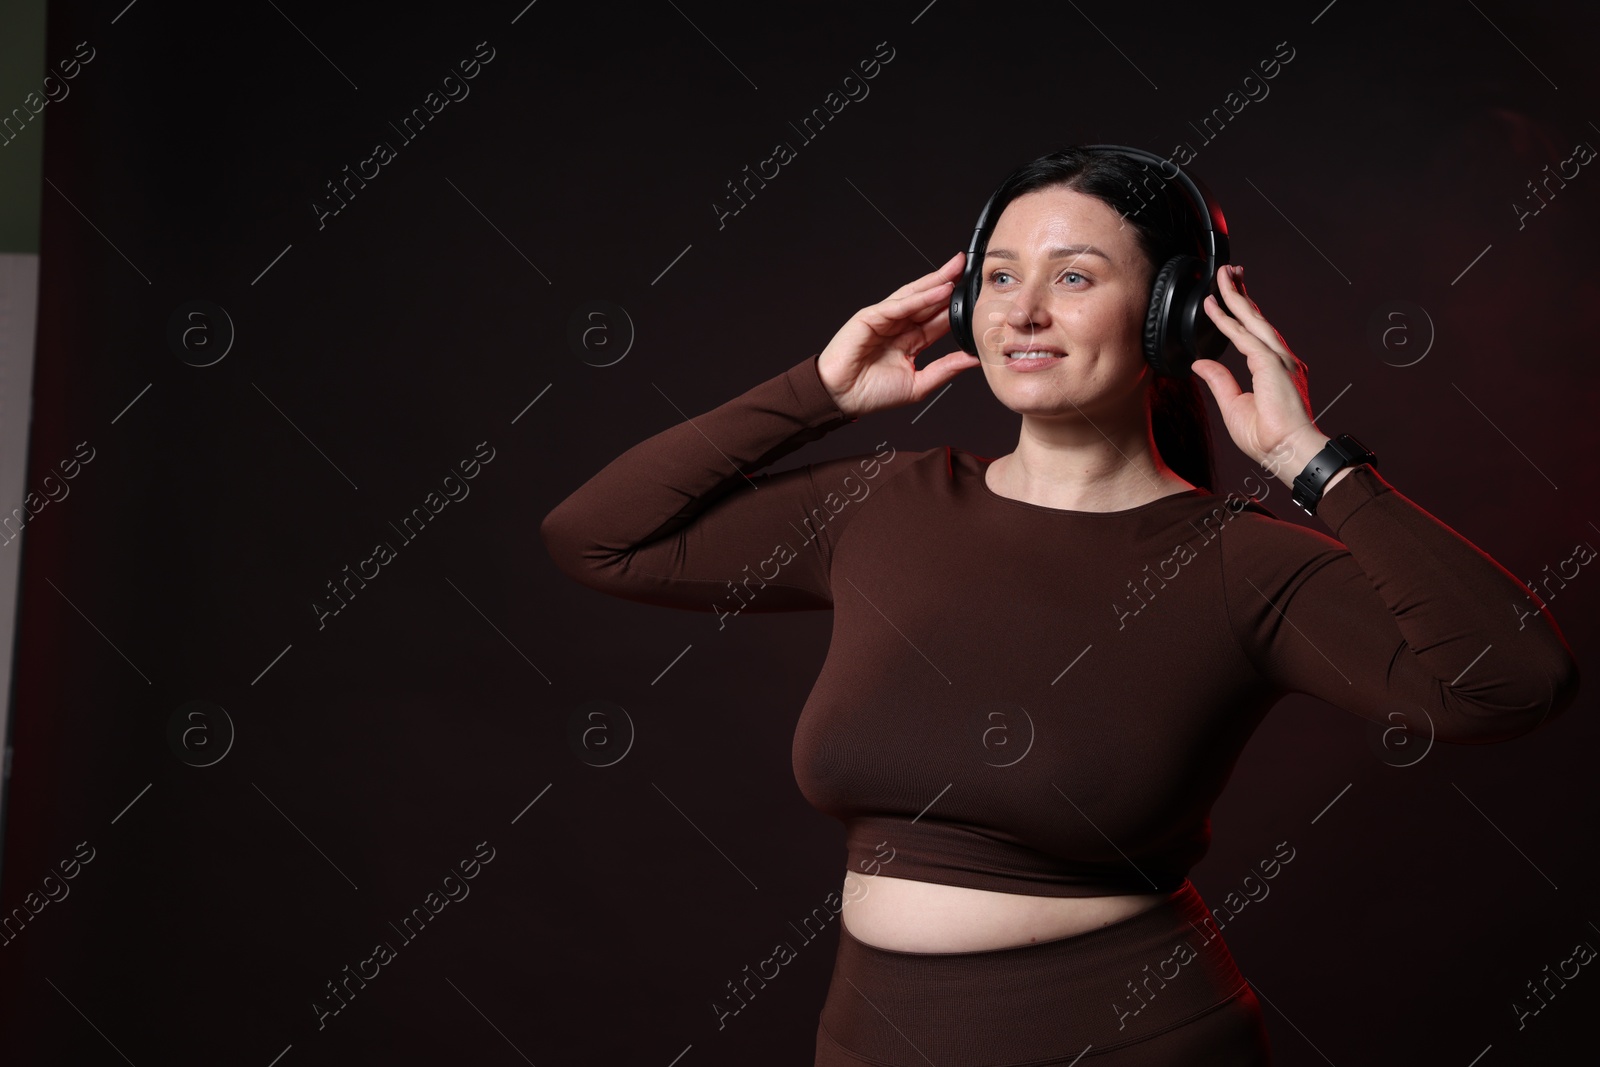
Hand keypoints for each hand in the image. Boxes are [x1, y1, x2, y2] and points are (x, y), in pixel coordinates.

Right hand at [816, 251, 982, 417]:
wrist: (843, 397)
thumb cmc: (872, 394)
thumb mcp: (919, 384)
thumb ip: (946, 369)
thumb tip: (974, 359)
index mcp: (909, 341)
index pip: (938, 320)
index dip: (956, 308)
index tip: (978, 298)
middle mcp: (898, 326)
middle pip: (929, 301)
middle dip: (949, 283)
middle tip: (971, 268)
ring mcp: (884, 319)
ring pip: (915, 296)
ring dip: (937, 281)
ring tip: (958, 269)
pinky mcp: (871, 316)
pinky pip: (900, 305)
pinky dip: (920, 297)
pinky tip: (939, 289)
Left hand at [1188, 265, 1328, 482]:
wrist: (1288, 452)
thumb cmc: (1267, 438)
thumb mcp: (1233, 405)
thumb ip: (1219, 380)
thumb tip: (1200, 363)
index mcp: (1274, 369)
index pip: (1255, 332)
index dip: (1239, 313)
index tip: (1224, 297)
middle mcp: (1281, 359)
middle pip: (1257, 318)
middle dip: (1241, 292)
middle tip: (1229, 271)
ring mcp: (1280, 360)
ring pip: (1252, 319)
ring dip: (1235, 295)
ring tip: (1222, 276)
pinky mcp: (1272, 364)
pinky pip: (1244, 336)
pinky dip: (1227, 320)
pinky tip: (1213, 307)